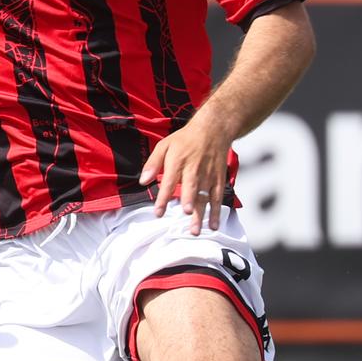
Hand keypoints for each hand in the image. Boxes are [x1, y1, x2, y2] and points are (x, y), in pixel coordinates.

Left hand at [139, 115, 231, 234]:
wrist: (214, 130)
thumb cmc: (185, 139)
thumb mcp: (164, 145)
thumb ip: (153, 164)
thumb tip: (142, 181)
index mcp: (178, 161)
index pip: (169, 181)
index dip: (164, 197)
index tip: (158, 212)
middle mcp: (194, 169)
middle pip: (191, 186)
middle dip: (188, 200)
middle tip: (185, 212)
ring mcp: (208, 175)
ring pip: (204, 196)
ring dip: (201, 214)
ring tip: (195, 230)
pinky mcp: (218, 180)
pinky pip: (217, 198)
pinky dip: (216, 212)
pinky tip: (212, 226)